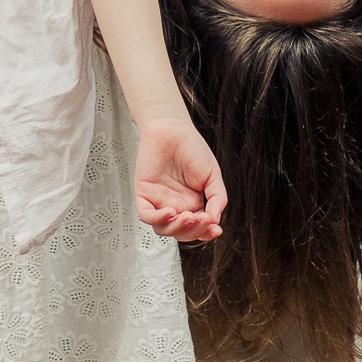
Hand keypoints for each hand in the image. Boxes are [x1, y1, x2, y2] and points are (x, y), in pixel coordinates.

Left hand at [135, 116, 225, 243]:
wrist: (173, 128)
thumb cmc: (192, 148)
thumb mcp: (212, 175)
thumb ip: (217, 198)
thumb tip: (215, 220)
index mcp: (192, 203)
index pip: (197, 228)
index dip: (206, 233)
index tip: (216, 229)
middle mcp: (175, 205)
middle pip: (181, 232)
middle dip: (193, 231)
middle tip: (202, 218)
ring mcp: (159, 201)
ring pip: (163, 229)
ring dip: (177, 228)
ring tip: (188, 216)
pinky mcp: (144, 194)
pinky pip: (147, 215)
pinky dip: (157, 219)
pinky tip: (170, 212)